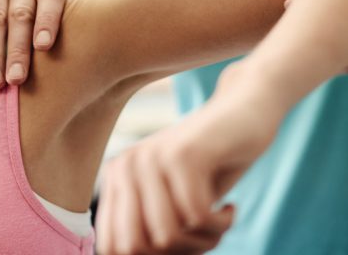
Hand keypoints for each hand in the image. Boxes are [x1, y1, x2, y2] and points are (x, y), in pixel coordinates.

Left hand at [97, 65, 280, 253]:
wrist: (242, 116)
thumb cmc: (208, 169)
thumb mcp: (172, 204)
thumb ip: (148, 233)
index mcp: (116, 178)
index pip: (113, 247)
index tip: (182, 246)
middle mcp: (125, 165)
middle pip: (138, 247)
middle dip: (178, 253)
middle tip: (205, 234)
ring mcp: (152, 157)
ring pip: (168, 235)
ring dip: (204, 241)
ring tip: (218, 220)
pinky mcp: (184, 154)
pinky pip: (197, 216)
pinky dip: (221, 224)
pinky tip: (230, 208)